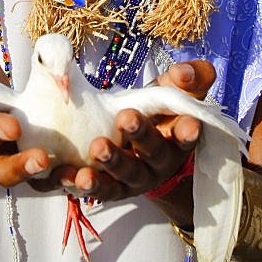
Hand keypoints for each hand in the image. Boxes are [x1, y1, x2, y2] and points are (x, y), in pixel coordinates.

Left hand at [34, 60, 215, 202]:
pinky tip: (72, 175)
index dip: (188, 130)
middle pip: (153, 152)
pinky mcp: (115, 189)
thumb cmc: (162, 110)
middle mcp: (161, 161)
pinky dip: (88, 184)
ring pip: (127, 173)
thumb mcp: (178, 90)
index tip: (189, 125)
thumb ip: (188, 78)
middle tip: (126, 118)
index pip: (187, 133)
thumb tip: (182, 72)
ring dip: (112, 161)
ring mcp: (138, 178)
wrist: (144, 144)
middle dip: (141, 134)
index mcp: (179, 136)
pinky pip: (102, 189)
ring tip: (97, 147)